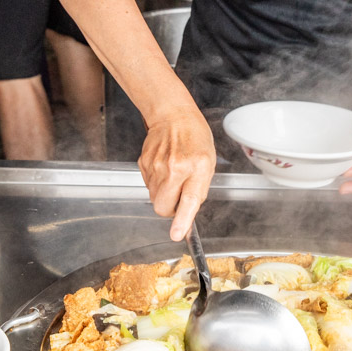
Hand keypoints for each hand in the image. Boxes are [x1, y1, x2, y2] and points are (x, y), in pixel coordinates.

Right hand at [138, 108, 215, 240]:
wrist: (173, 115)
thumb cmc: (195, 137)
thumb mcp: (208, 163)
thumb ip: (198, 189)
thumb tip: (187, 214)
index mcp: (196, 167)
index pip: (189, 199)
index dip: (182, 220)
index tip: (177, 234)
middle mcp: (173, 167)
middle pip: (162, 207)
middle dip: (170, 210)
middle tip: (179, 198)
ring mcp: (155, 166)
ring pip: (155, 198)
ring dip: (164, 195)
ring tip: (173, 175)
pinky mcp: (143, 164)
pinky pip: (148, 185)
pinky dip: (157, 183)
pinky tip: (164, 168)